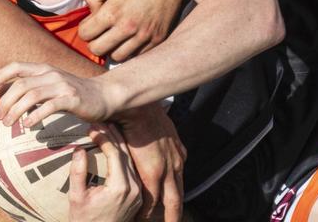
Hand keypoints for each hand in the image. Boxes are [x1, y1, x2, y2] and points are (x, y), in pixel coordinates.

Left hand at [0, 62, 115, 127]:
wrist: (103, 96)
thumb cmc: (72, 94)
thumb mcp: (50, 86)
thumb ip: (30, 88)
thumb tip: (3, 95)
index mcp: (44, 69)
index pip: (17, 66)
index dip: (0, 75)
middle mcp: (51, 74)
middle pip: (21, 84)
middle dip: (5, 101)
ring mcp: (62, 85)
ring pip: (32, 95)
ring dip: (16, 110)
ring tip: (7, 124)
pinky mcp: (72, 98)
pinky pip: (50, 106)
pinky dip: (36, 115)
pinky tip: (28, 126)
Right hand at [69, 125, 141, 221]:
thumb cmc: (84, 220)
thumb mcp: (76, 197)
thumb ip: (78, 172)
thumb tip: (79, 149)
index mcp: (119, 187)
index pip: (114, 153)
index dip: (103, 137)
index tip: (91, 128)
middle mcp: (133, 188)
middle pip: (125, 153)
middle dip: (112, 135)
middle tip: (100, 122)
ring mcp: (138, 192)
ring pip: (130, 159)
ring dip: (119, 143)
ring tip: (107, 128)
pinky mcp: (138, 195)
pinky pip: (132, 169)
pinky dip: (123, 156)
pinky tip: (115, 145)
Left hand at [79, 0, 185, 61]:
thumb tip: (90, 13)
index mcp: (113, 11)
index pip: (86, 34)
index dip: (85, 28)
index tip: (91, 23)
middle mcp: (127, 28)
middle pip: (98, 50)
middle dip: (95, 40)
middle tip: (101, 31)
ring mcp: (143, 36)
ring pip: (117, 56)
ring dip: (113, 47)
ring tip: (116, 35)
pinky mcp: (156, 40)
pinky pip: (136, 56)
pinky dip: (131, 49)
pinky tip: (132, 36)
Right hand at [117, 103, 184, 221]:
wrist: (138, 107)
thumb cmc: (143, 110)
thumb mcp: (158, 123)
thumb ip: (158, 135)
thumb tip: (151, 135)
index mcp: (177, 152)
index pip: (177, 178)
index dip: (173, 190)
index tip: (169, 198)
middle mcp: (176, 163)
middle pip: (179, 196)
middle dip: (176, 213)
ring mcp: (167, 170)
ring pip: (170, 203)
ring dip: (166, 217)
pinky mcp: (153, 174)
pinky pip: (150, 202)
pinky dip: (145, 212)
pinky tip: (139, 218)